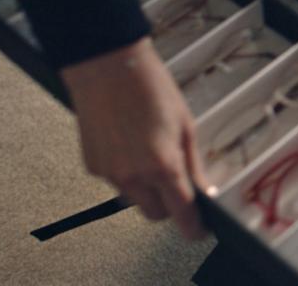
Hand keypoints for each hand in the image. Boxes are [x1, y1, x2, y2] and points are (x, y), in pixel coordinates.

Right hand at [61, 37, 206, 239]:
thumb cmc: (152, 89)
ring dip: (147, 188)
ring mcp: (109, 173)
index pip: (181, 213)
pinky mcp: (92, 166)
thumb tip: (205, 192)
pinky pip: (116, 181)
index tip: (200, 230)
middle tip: (178, 182)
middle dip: (169, 205)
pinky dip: (126, 172)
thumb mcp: (186, 126)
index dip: (193, 227)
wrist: (108, 68)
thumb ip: (194, 165)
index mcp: (163, 166)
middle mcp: (133, 176)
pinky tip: (129, 143)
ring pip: (134, 199)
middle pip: (155, 213)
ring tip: (150, 151)